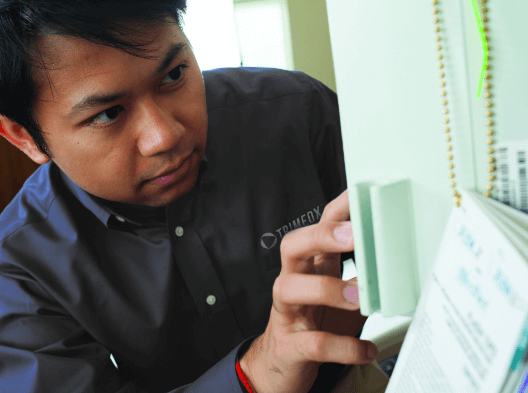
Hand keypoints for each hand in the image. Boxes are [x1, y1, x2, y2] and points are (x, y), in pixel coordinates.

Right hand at [239, 189, 377, 392]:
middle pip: (293, 246)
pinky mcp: (290, 345)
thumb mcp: (340, 297)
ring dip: (327, 289)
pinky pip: (314, 342)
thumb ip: (362, 279)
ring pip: (290, 288)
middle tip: (351, 236)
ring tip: (359, 299)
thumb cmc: (316, 325)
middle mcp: (293, 282)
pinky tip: (366, 349)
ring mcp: (287, 313)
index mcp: (310, 267)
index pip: (317, 227)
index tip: (360, 194)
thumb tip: (401, 264)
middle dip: (320, 236)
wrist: (283, 366)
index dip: (335, 210)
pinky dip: (343, 345)